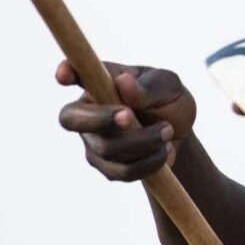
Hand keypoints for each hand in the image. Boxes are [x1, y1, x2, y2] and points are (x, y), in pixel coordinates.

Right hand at [56, 60, 196, 181]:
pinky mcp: (107, 166)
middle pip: (73, 119)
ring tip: (167, 130)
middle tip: (129, 116)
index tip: (63, 74)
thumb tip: (123, 83)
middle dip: (101, 119)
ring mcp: (93, 141)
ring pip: (106, 149)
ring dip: (143, 142)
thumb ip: (148, 87)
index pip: (76, 74)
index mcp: (100, 82)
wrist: (181, 132)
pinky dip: (149, 161)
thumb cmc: (168, 98)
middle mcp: (88, 111)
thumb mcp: (168, 85)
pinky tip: (165, 149)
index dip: (66, 73)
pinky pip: (122, 171)